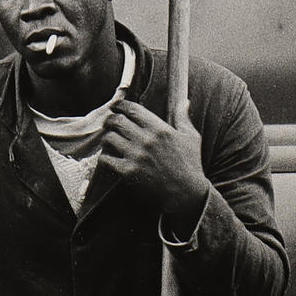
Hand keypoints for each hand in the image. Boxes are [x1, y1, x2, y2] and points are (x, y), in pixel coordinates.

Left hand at [99, 99, 208, 234]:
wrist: (185, 193)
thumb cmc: (189, 165)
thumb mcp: (191, 138)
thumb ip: (183, 118)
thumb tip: (184, 102)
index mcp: (160, 129)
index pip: (133, 110)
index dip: (121, 106)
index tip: (115, 106)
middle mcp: (146, 140)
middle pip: (118, 122)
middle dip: (109, 120)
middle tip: (107, 123)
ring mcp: (136, 156)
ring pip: (109, 138)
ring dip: (106, 138)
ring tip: (107, 140)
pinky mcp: (128, 172)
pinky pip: (107, 159)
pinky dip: (104, 157)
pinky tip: (107, 158)